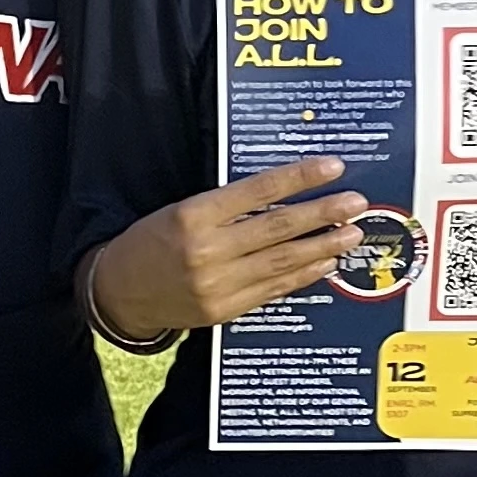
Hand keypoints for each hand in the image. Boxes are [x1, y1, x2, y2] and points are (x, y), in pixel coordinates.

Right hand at [87, 158, 367, 339]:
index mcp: (192, 215)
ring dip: (321, 246)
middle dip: (322, 213)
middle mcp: (206, 250)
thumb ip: (227, 205)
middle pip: (277, 228)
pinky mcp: (223, 310)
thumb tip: (283, 193)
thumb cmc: (153, 240)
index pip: (257, 191)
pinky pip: (272, 290)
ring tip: (350, 233)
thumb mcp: (181, 210)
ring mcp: (216, 284)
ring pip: (281, 261)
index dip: (299, 178)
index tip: (332, 167)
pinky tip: (324, 262)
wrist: (120, 290)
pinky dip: (302, 275)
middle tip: (356, 203)